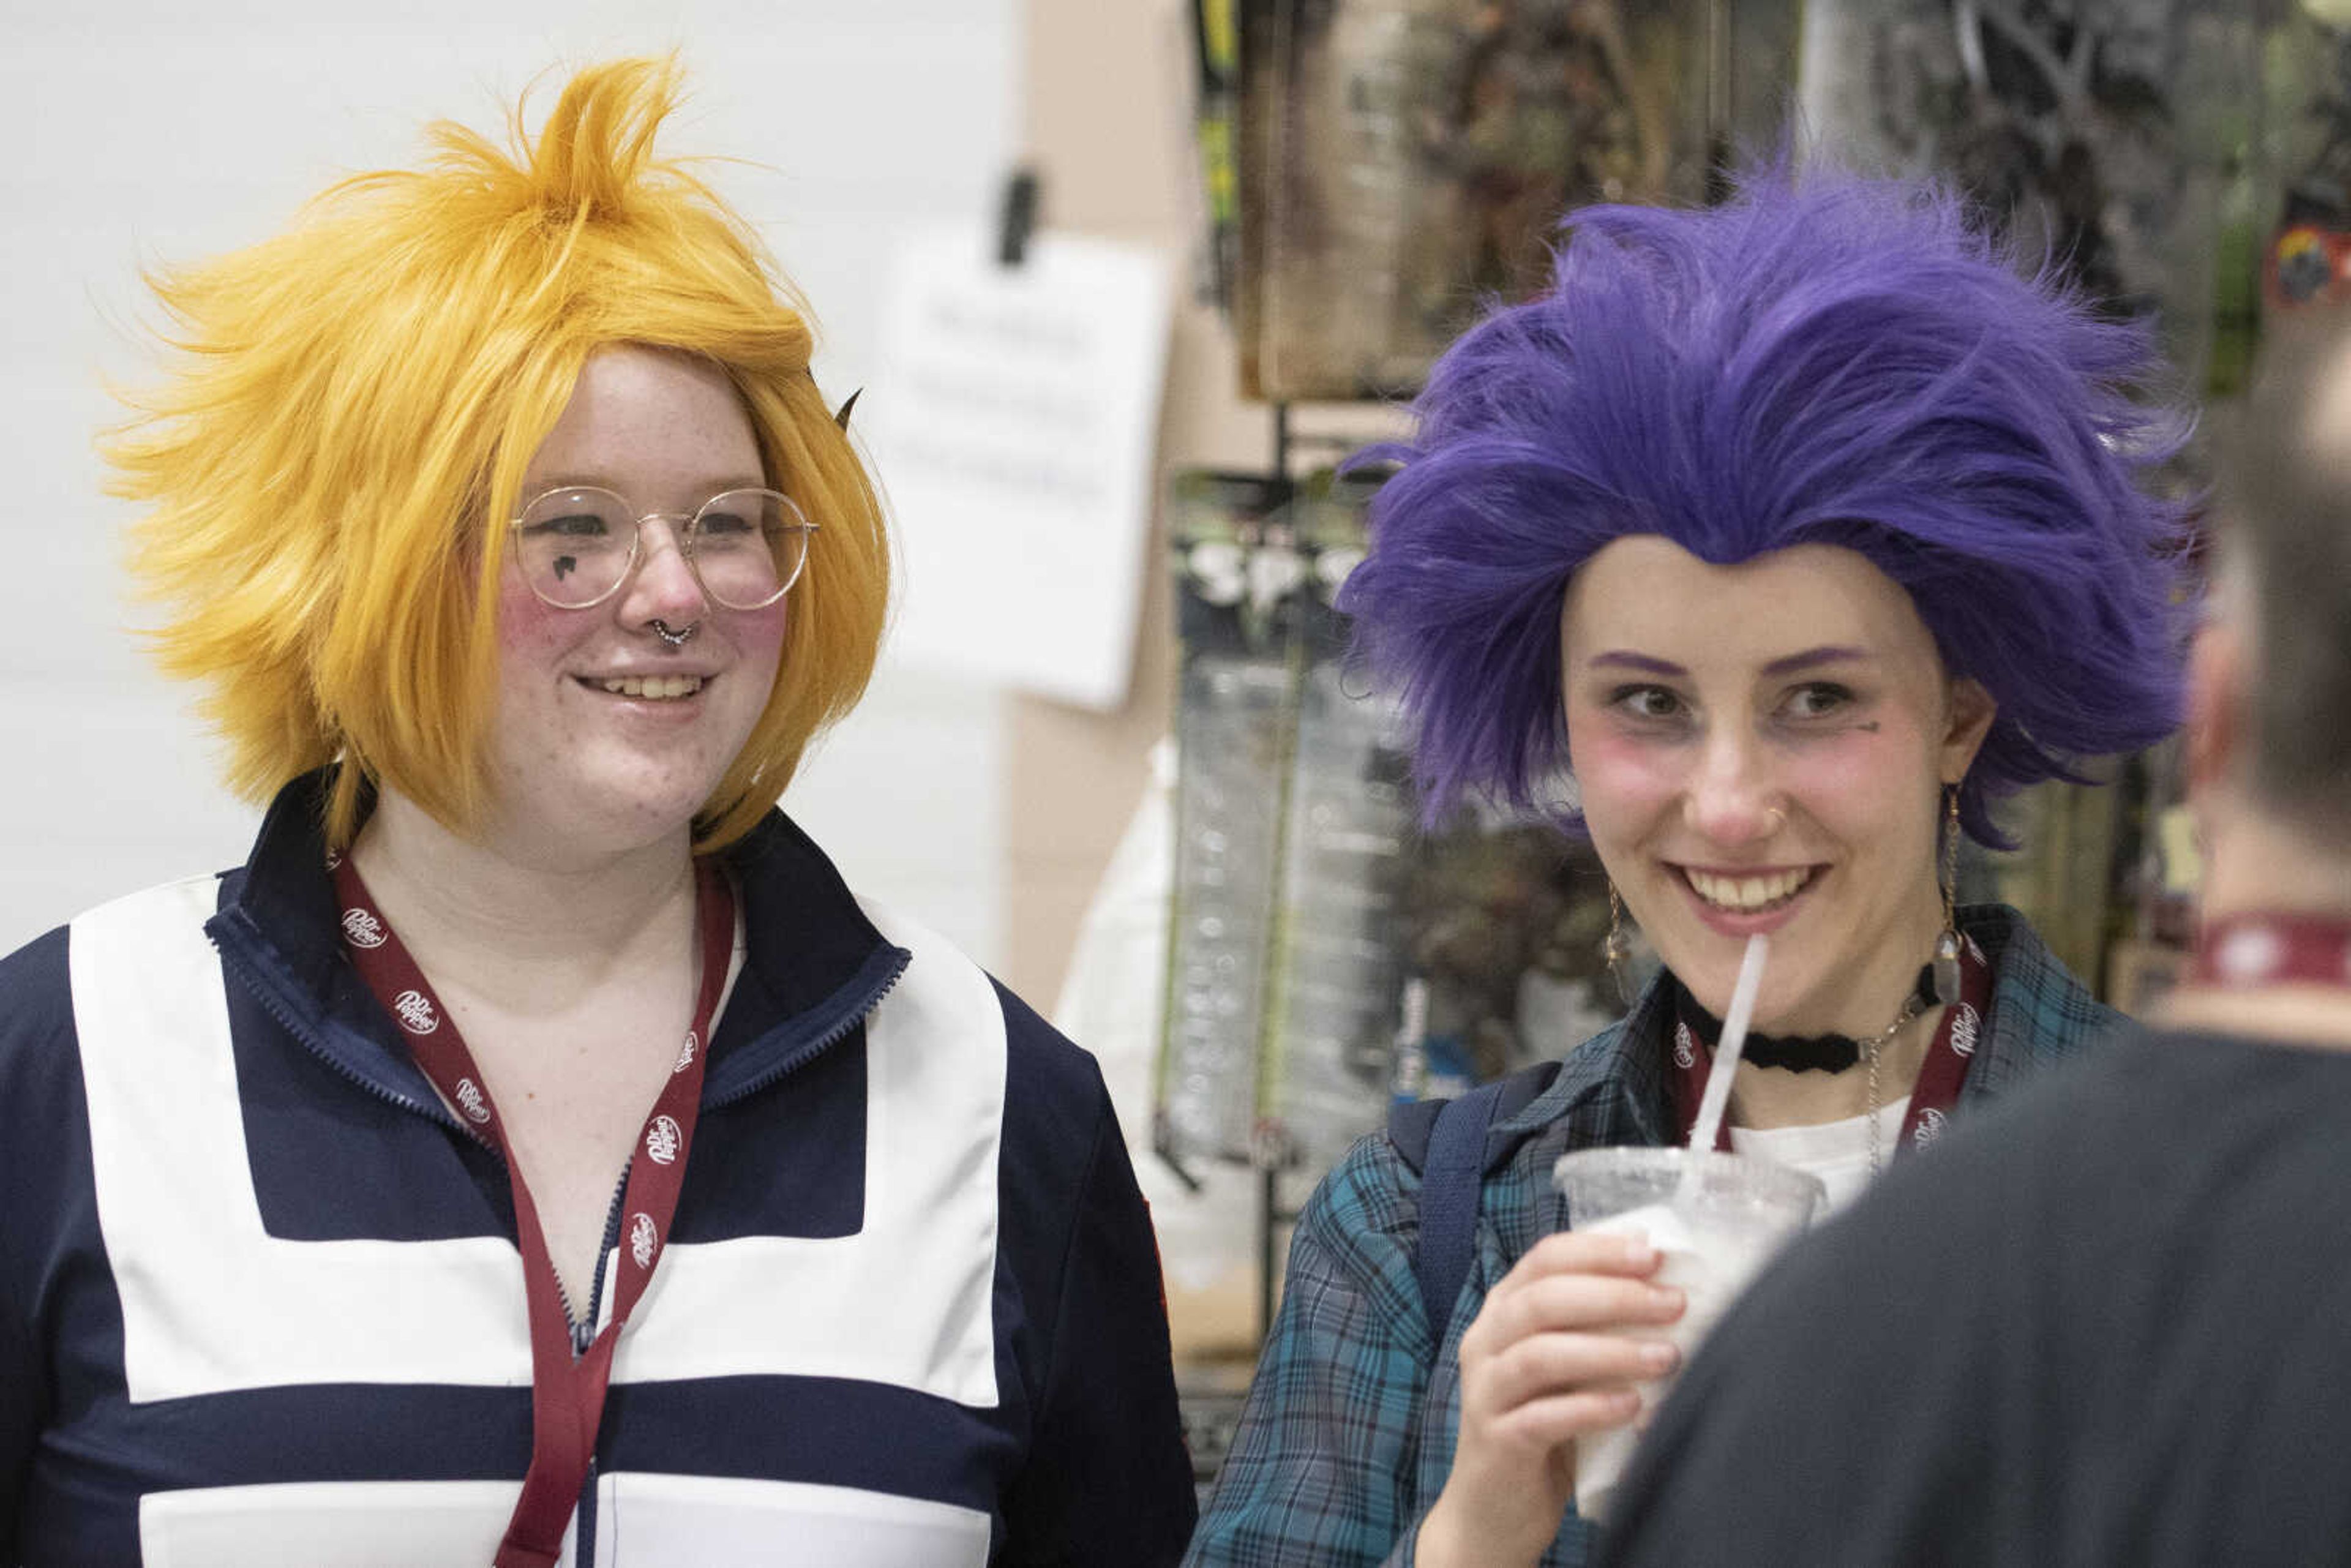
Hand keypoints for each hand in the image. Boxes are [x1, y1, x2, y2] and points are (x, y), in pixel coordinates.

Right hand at [1414, 1229, 1685, 1567]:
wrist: (1492, 1508)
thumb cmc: (1542, 1424)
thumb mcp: (1563, 1367)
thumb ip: (1593, 1328)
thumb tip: (1663, 1289)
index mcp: (1502, 1311)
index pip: (1545, 1259)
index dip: (1600, 1252)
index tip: (1655, 1255)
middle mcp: (1485, 1342)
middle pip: (1543, 1299)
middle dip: (1615, 1295)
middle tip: (1673, 1305)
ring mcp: (1485, 1392)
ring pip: (1541, 1355)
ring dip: (1610, 1352)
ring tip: (1665, 1357)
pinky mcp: (1497, 1441)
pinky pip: (1544, 1417)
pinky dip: (1592, 1407)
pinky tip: (1632, 1408)